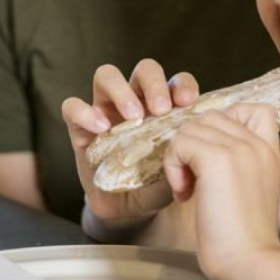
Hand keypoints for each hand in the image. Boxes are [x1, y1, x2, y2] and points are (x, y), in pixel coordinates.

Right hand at [61, 59, 198, 226]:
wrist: (130, 210)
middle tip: (161, 109)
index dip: (183, 85)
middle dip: (153, 84)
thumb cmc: (158, 182)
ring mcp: (106, 110)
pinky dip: (85, 112)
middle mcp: (136, 99)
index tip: (189, 103)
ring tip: (133, 117)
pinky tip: (101, 129)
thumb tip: (207, 138)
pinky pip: (73, 107)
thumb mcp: (179, 166)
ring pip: (106, 75)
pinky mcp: (81, 127)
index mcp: (165, 104)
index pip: (176, 80)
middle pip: (143, 69)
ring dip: (121, 91)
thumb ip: (190, 150)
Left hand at [162, 103, 279, 279]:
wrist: (249, 262)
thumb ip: (240, 164)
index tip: (215, 158)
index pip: (254, 109)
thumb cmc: (244, 239)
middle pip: (211, 116)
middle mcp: (256, 144)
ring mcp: (238, 148)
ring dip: (180, 157)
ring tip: (189, 190)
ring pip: (191, 128)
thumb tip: (203, 149)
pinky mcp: (216, 159)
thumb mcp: (253, 190)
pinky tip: (184, 195)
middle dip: (194, 145)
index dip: (228, 123)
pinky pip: (179, 143)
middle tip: (195, 181)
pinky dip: (173, 167)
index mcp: (269, 151)